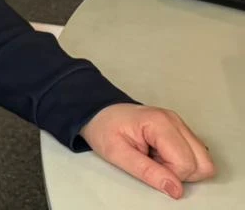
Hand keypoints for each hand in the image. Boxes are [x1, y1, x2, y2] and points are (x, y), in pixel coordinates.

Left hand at [81, 104, 214, 198]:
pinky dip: (182, 161)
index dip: (170, 174)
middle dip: (181, 173)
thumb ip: (147, 172)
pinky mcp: (181, 131)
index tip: (148, 166)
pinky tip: (160, 154)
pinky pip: (196, 155)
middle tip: (154, 163)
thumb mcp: (117, 153)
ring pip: (204, 161)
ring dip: (182, 168)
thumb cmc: (104, 128)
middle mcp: (175, 121)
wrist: (99, 113)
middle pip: (203, 163)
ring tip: (156, 158)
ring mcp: (180, 125)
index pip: (185, 163)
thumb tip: (175, 189)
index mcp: (160, 123)